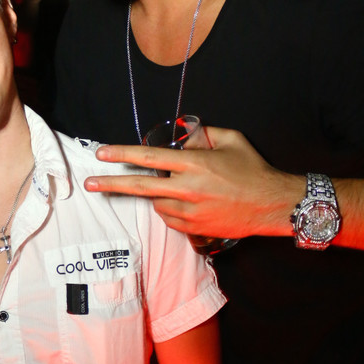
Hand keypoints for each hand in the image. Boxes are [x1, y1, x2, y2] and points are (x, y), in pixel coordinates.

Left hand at [85, 127, 300, 239]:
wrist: (273, 204)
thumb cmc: (252, 169)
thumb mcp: (230, 140)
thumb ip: (201, 135)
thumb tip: (180, 136)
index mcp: (195, 164)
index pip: (150, 157)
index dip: (123, 154)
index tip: (102, 153)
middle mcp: (188, 188)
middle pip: (140, 187)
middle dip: (111, 183)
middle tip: (90, 183)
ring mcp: (190, 211)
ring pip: (157, 202)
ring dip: (157, 194)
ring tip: (180, 188)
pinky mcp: (194, 228)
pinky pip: (169, 217)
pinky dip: (170, 208)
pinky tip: (187, 202)